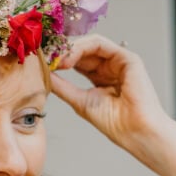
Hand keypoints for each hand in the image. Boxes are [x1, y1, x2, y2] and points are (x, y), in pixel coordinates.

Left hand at [50, 34, 172, 152]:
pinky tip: (68, 59)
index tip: (42, 63)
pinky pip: (100, 44)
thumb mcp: (78, 100)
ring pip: (89, 44)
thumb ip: (61, 85)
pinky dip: (81, 47)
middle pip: (82, 50)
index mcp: (99, 77)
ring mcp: (119, 61)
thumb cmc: (112, 121)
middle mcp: (109, 67)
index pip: (76, 61)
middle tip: (45, 57)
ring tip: (56, 60)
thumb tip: (43, 73)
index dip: (59, 60)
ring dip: (69, 49)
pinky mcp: (128, 58)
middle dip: (62, 51)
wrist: (134, 131)